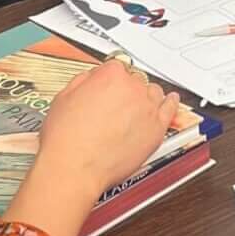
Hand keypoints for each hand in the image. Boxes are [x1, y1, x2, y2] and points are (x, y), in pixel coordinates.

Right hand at [6, 60, 178, 235]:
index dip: (109, 81)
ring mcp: (147, 108)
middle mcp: (133, 88)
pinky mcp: (157, 129)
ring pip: (153, 93)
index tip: (108, 88)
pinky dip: (171, 103)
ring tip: (137, 107)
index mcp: (110, 75)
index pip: (116, 68)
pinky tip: (170, 101)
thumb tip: (91, 79)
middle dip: (126, 91)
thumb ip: (83, 82)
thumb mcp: (63, 98)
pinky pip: (171, 109)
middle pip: (135, 81)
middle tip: (116, 106)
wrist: (75, 168)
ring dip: (146, 97)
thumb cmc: (66, 139)